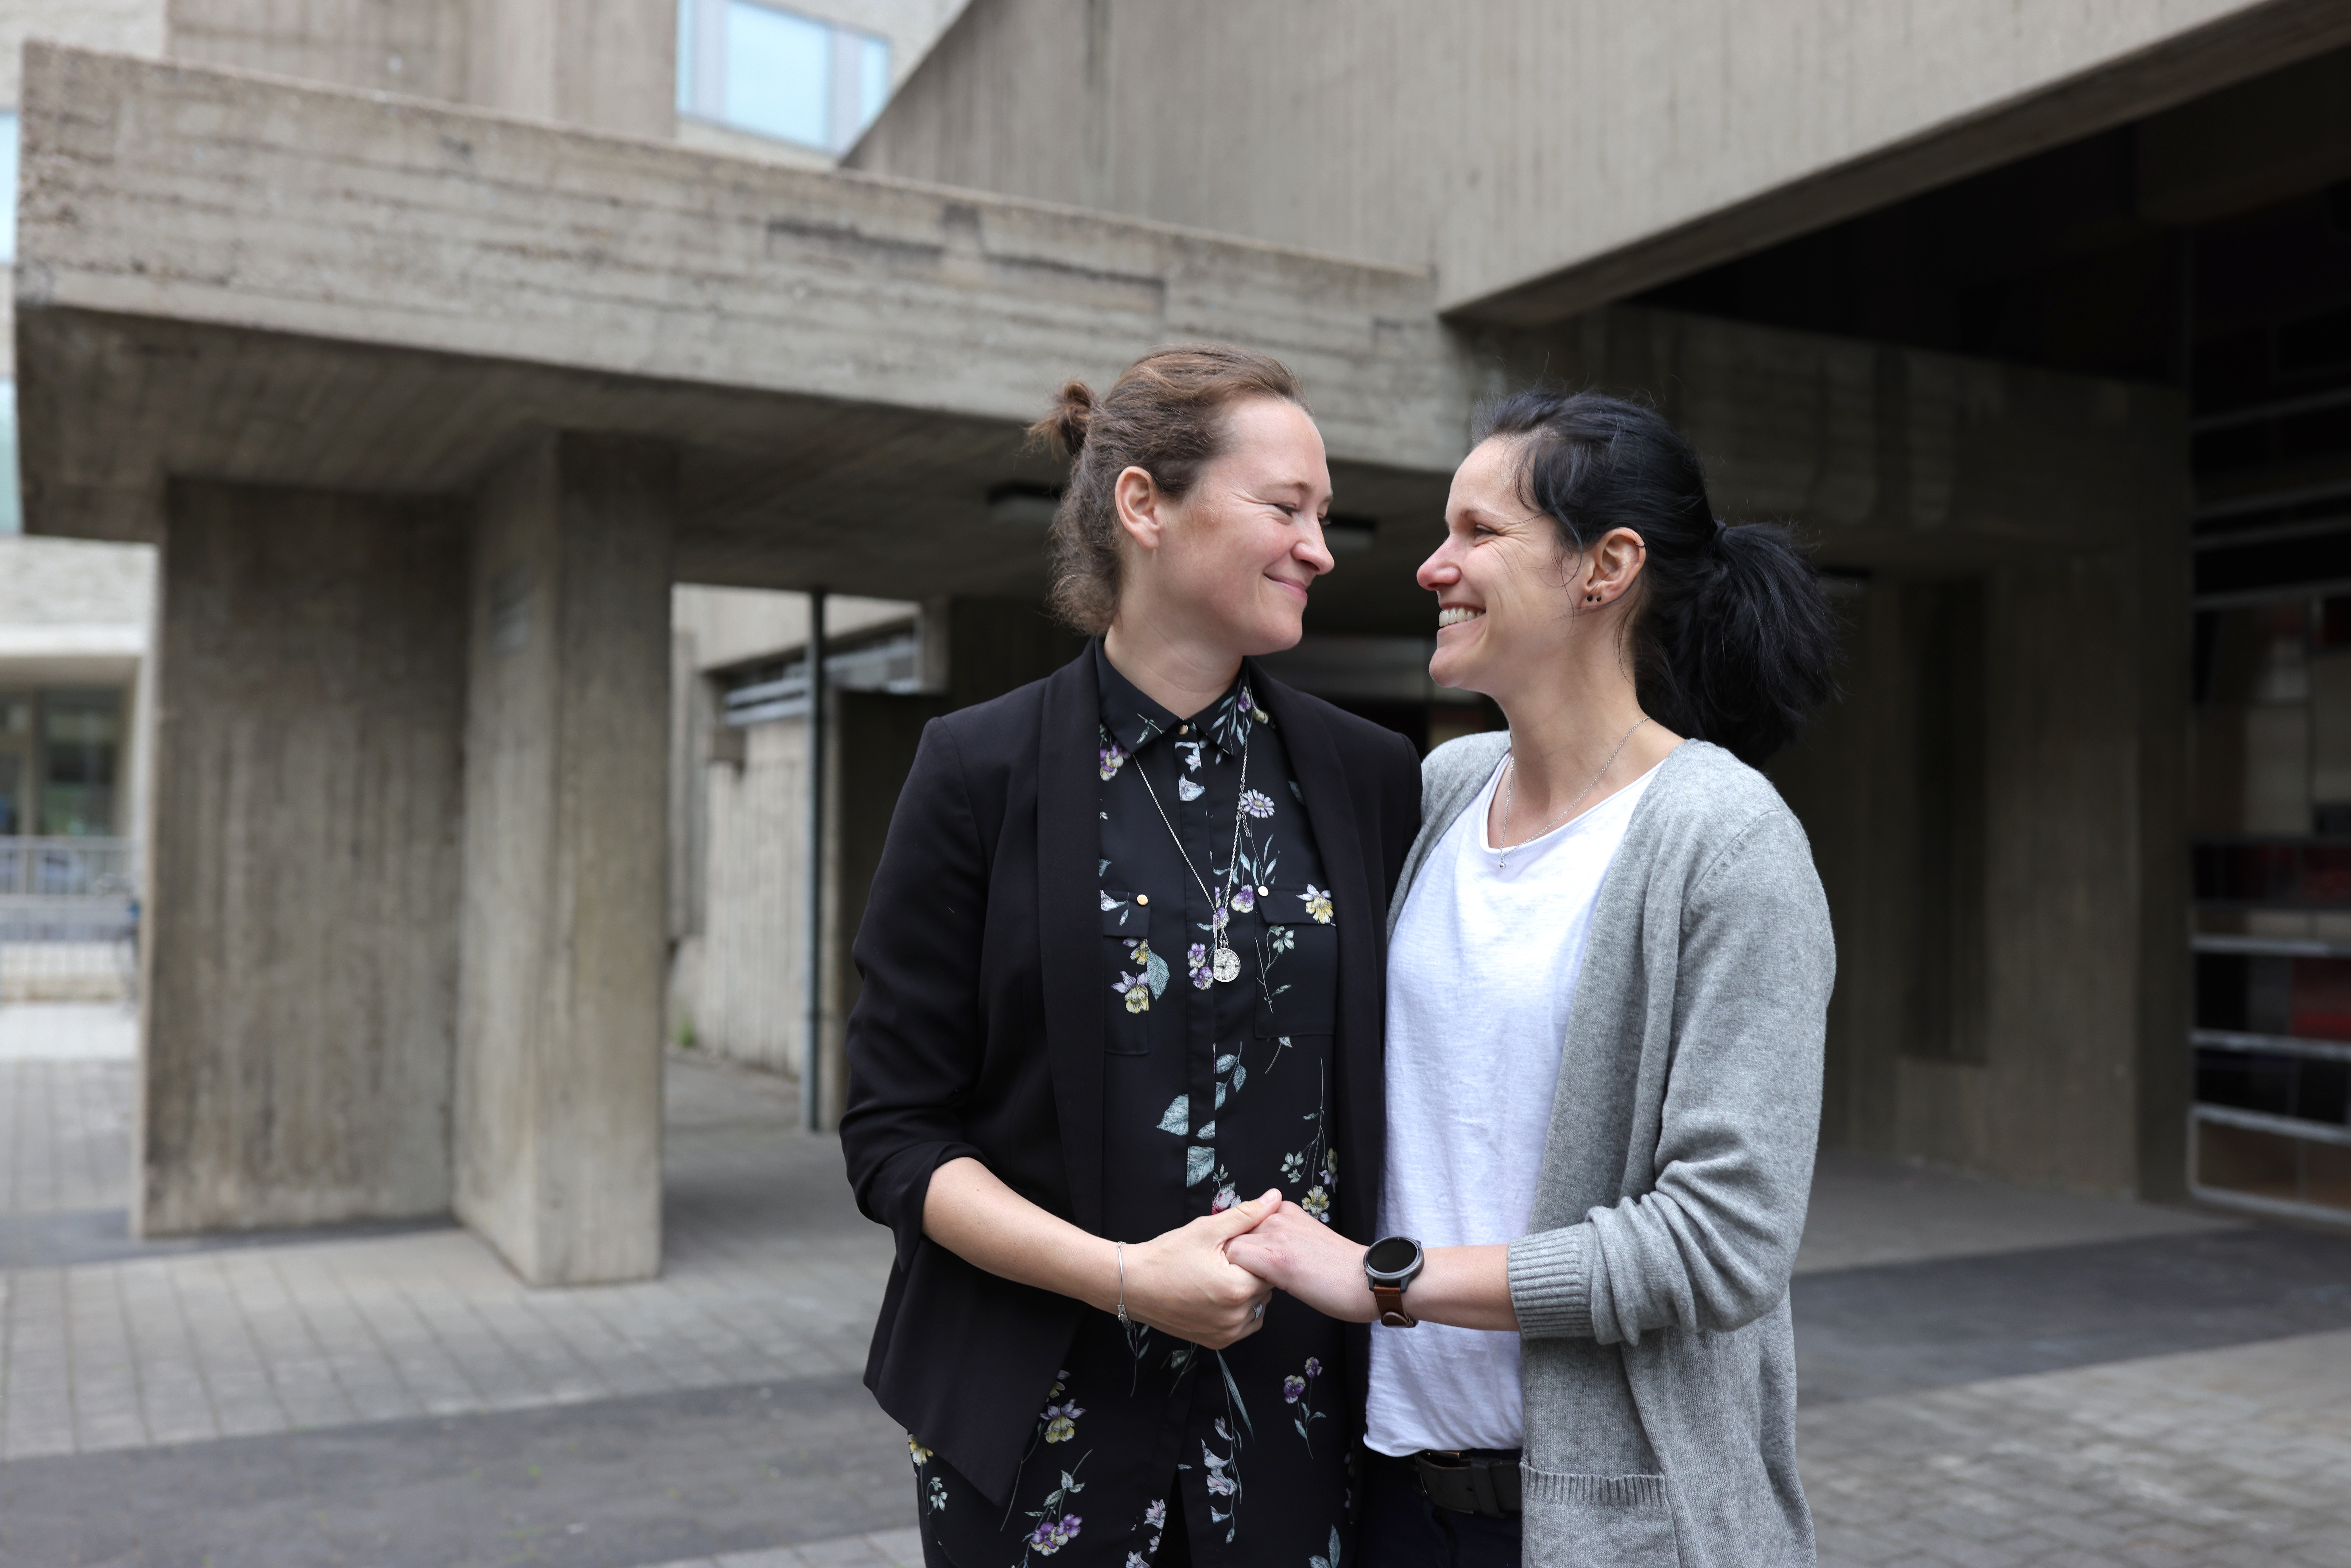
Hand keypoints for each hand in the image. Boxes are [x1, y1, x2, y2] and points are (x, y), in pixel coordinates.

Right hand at [1118, 1189, 1281, 1348]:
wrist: (1133, 1284)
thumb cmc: (1166, 1256)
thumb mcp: (1206, 1229)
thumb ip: (1245, 1215)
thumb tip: (1275, 1197)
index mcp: (1237, 1288)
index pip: (1271, 1268)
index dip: (1258, 1253)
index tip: (1240, 1247)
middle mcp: (1235, 1317)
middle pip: (1265, 1289)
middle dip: (1253, 1272)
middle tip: (1229, 1260)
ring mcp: (1226, 1333)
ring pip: (1257, 1307)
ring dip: (1248, 1292)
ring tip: (1223, 1276)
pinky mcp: (1217, 1341)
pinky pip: (1244, 1325)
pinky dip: (1240, 1311)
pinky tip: (1221, 1295)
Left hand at [1226, 1201, 1376, 1322]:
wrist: (1368, 1281)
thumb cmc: (1339, 1271)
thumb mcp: (1305, 1242)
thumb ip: (1280, 1239)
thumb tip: (1256, 1252)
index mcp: (1285, 1210)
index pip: (1242, 1223)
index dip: (1241, 1248)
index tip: (1246, 1267)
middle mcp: (1277, 1215)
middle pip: (1233, 1232)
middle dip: (1233, 1256)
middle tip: (1245, 1279)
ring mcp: (1275, 1234)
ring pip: (1230, 1245)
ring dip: (1234, 1267)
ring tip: (1251, 1287)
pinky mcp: (1274, 1257)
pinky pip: (1235, 1259)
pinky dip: (1236, 1277)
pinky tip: (1255, 1291)